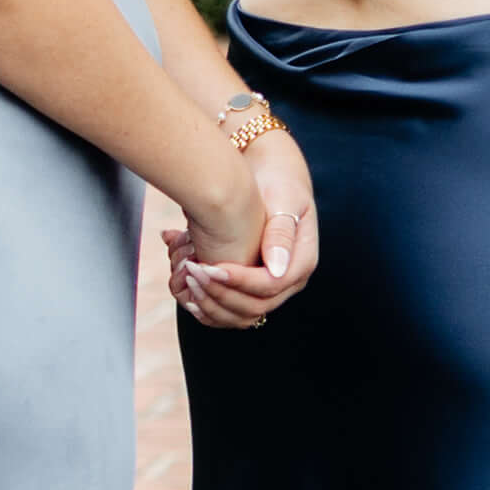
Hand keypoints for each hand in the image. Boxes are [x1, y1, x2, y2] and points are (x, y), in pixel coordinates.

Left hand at [166, 127, 317, 331]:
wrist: (270, 174)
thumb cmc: (278, 181)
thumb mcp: (283, 199)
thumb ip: (280, 233)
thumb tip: (277, 269)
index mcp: (302, 260)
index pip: (272, 285)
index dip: (240, 281)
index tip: (211, 266)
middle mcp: (289, 281)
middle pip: (256, 307)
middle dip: (220, 293)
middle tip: (192, 271)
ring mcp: (272, 288)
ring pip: (242, 316)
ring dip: (212, 304)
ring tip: (187, 281)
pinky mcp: (252, 288)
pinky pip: (232, 312)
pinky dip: (210, 308)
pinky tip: (189, 295)